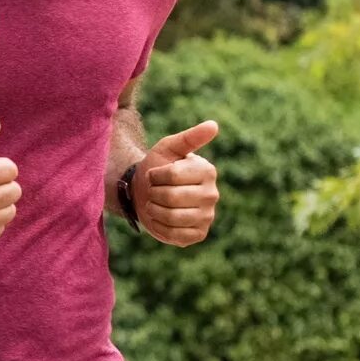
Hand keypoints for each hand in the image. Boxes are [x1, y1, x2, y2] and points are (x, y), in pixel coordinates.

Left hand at [132, 120, 220, 245]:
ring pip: (172, 217)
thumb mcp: (168, 148)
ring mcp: (207, 216)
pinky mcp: (199, 234)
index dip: (155, 176)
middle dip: (153, 193)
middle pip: (170, 197)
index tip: (155, 174)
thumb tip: (214, 125)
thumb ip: (189, 138)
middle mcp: (212, 194)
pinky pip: (175, 235)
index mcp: (207, 171)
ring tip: (155, 203)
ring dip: (154, 210)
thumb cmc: (158, 167)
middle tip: (154, 190)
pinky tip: (160, 218)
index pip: (172, 176)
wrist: (146, 192)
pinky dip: (160, 227)